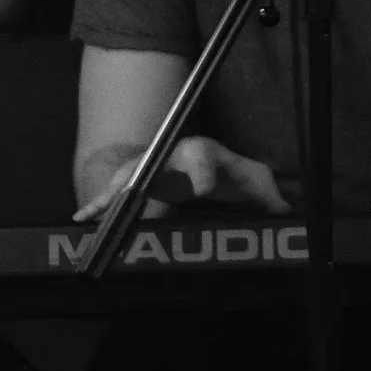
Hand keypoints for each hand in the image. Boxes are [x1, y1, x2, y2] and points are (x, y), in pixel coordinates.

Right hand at [74, 137, 289, 222]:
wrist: (196, 161)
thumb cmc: (227, 173)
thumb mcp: (252, 180)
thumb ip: (268, 195)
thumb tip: (288, 212)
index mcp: (202, 152)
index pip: (200, 155)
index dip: (201, 172)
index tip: (201, 190)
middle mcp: (171, 154)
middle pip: (155, 162)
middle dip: (143, 179)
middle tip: (136, 204)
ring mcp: (148, 166)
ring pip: (127, 176)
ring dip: (111, 194)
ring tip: (94, 213)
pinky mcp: (133, 181)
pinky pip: (112, 192)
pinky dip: (98, 204)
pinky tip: (82, 218)